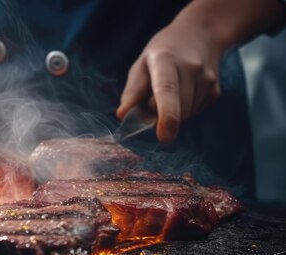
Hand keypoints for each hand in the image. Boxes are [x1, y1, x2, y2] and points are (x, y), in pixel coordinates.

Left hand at [117, 0, 285, 143]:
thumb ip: (132, 92)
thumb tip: (123, 115)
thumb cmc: (163, 53)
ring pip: (185, 116)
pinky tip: (184, 91)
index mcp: (166, 60)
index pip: (167, 90)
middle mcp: (191, 69)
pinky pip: (193, 113)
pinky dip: (184, 109)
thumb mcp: (141, 65)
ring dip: (172, 113)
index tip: (164, 136)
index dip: (166, 115)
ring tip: (170, 90)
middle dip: (161, 117)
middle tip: (153, 98)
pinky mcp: (215, 92)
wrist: (200, 35)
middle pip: (177, 111)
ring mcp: (207, 80)